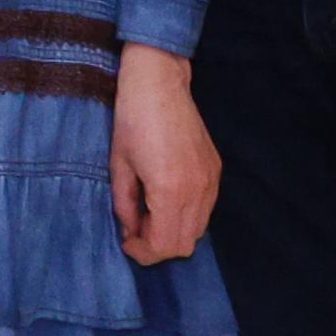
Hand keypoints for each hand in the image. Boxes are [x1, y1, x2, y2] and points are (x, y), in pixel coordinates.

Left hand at [108, 43, 216, 264]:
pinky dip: (187, 216)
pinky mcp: (216, 171)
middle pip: (185, 244)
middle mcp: (197, 191)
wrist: (160, 83)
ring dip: (174, 232)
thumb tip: (130, 230)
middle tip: (135, 231)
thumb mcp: (119, 164)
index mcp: (170, 191)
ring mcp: (211, 181)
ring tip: (148, 215)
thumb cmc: (132, 119)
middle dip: (158, 247)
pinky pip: (206, 209)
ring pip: (198, 230)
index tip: (127, 243)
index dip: (144, 252)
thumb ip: (124, 203)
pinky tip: (166, 201)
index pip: (165, 245)